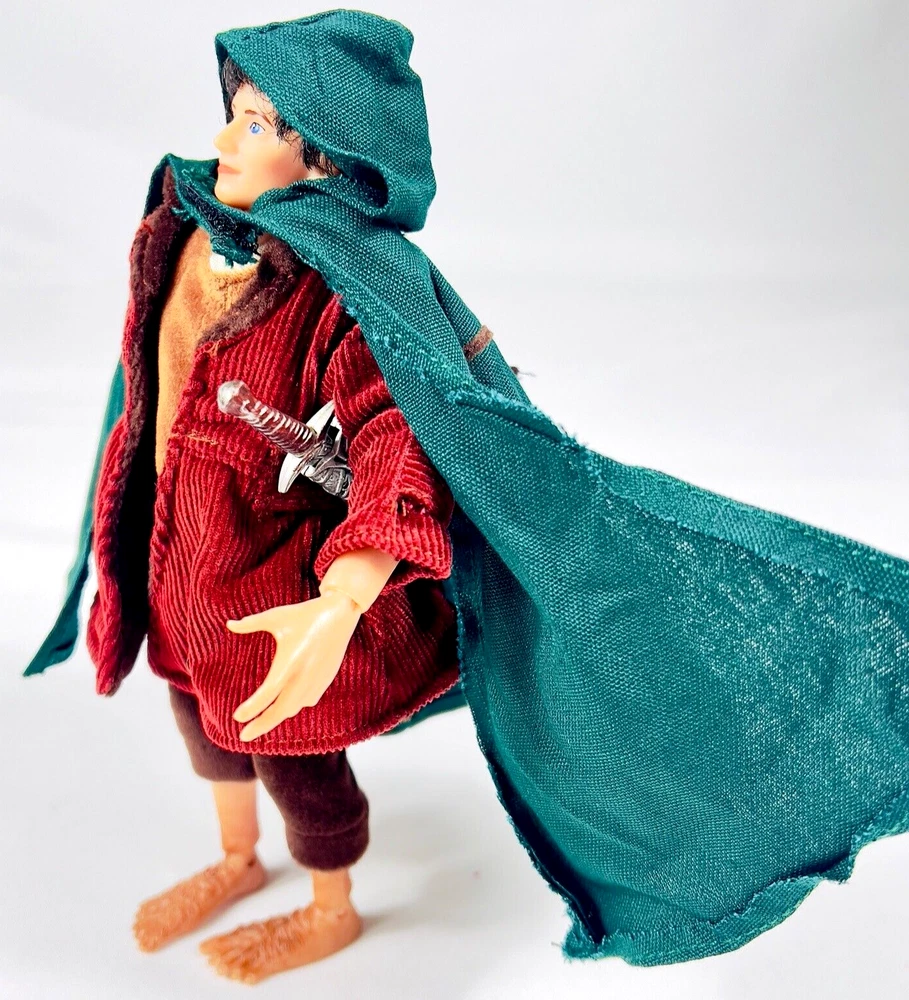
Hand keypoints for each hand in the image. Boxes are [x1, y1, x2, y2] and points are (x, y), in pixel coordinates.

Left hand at [227, 591, 361, 740]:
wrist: (340, 615)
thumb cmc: (305, 615)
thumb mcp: (276, 617)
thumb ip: (250, 623)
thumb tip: (228, 624)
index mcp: (289, 663)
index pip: (267, 695)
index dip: (251, 709)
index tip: (237, 718)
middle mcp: (303, 677)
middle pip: (280, 711)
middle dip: (261, 725)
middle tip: (243, 736)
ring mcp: (316, 681)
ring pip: (293, 708)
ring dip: (278, 715)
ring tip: (263, 720)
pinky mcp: (325, 680)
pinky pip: (307, 701)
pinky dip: (294, 705)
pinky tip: (286, 704)